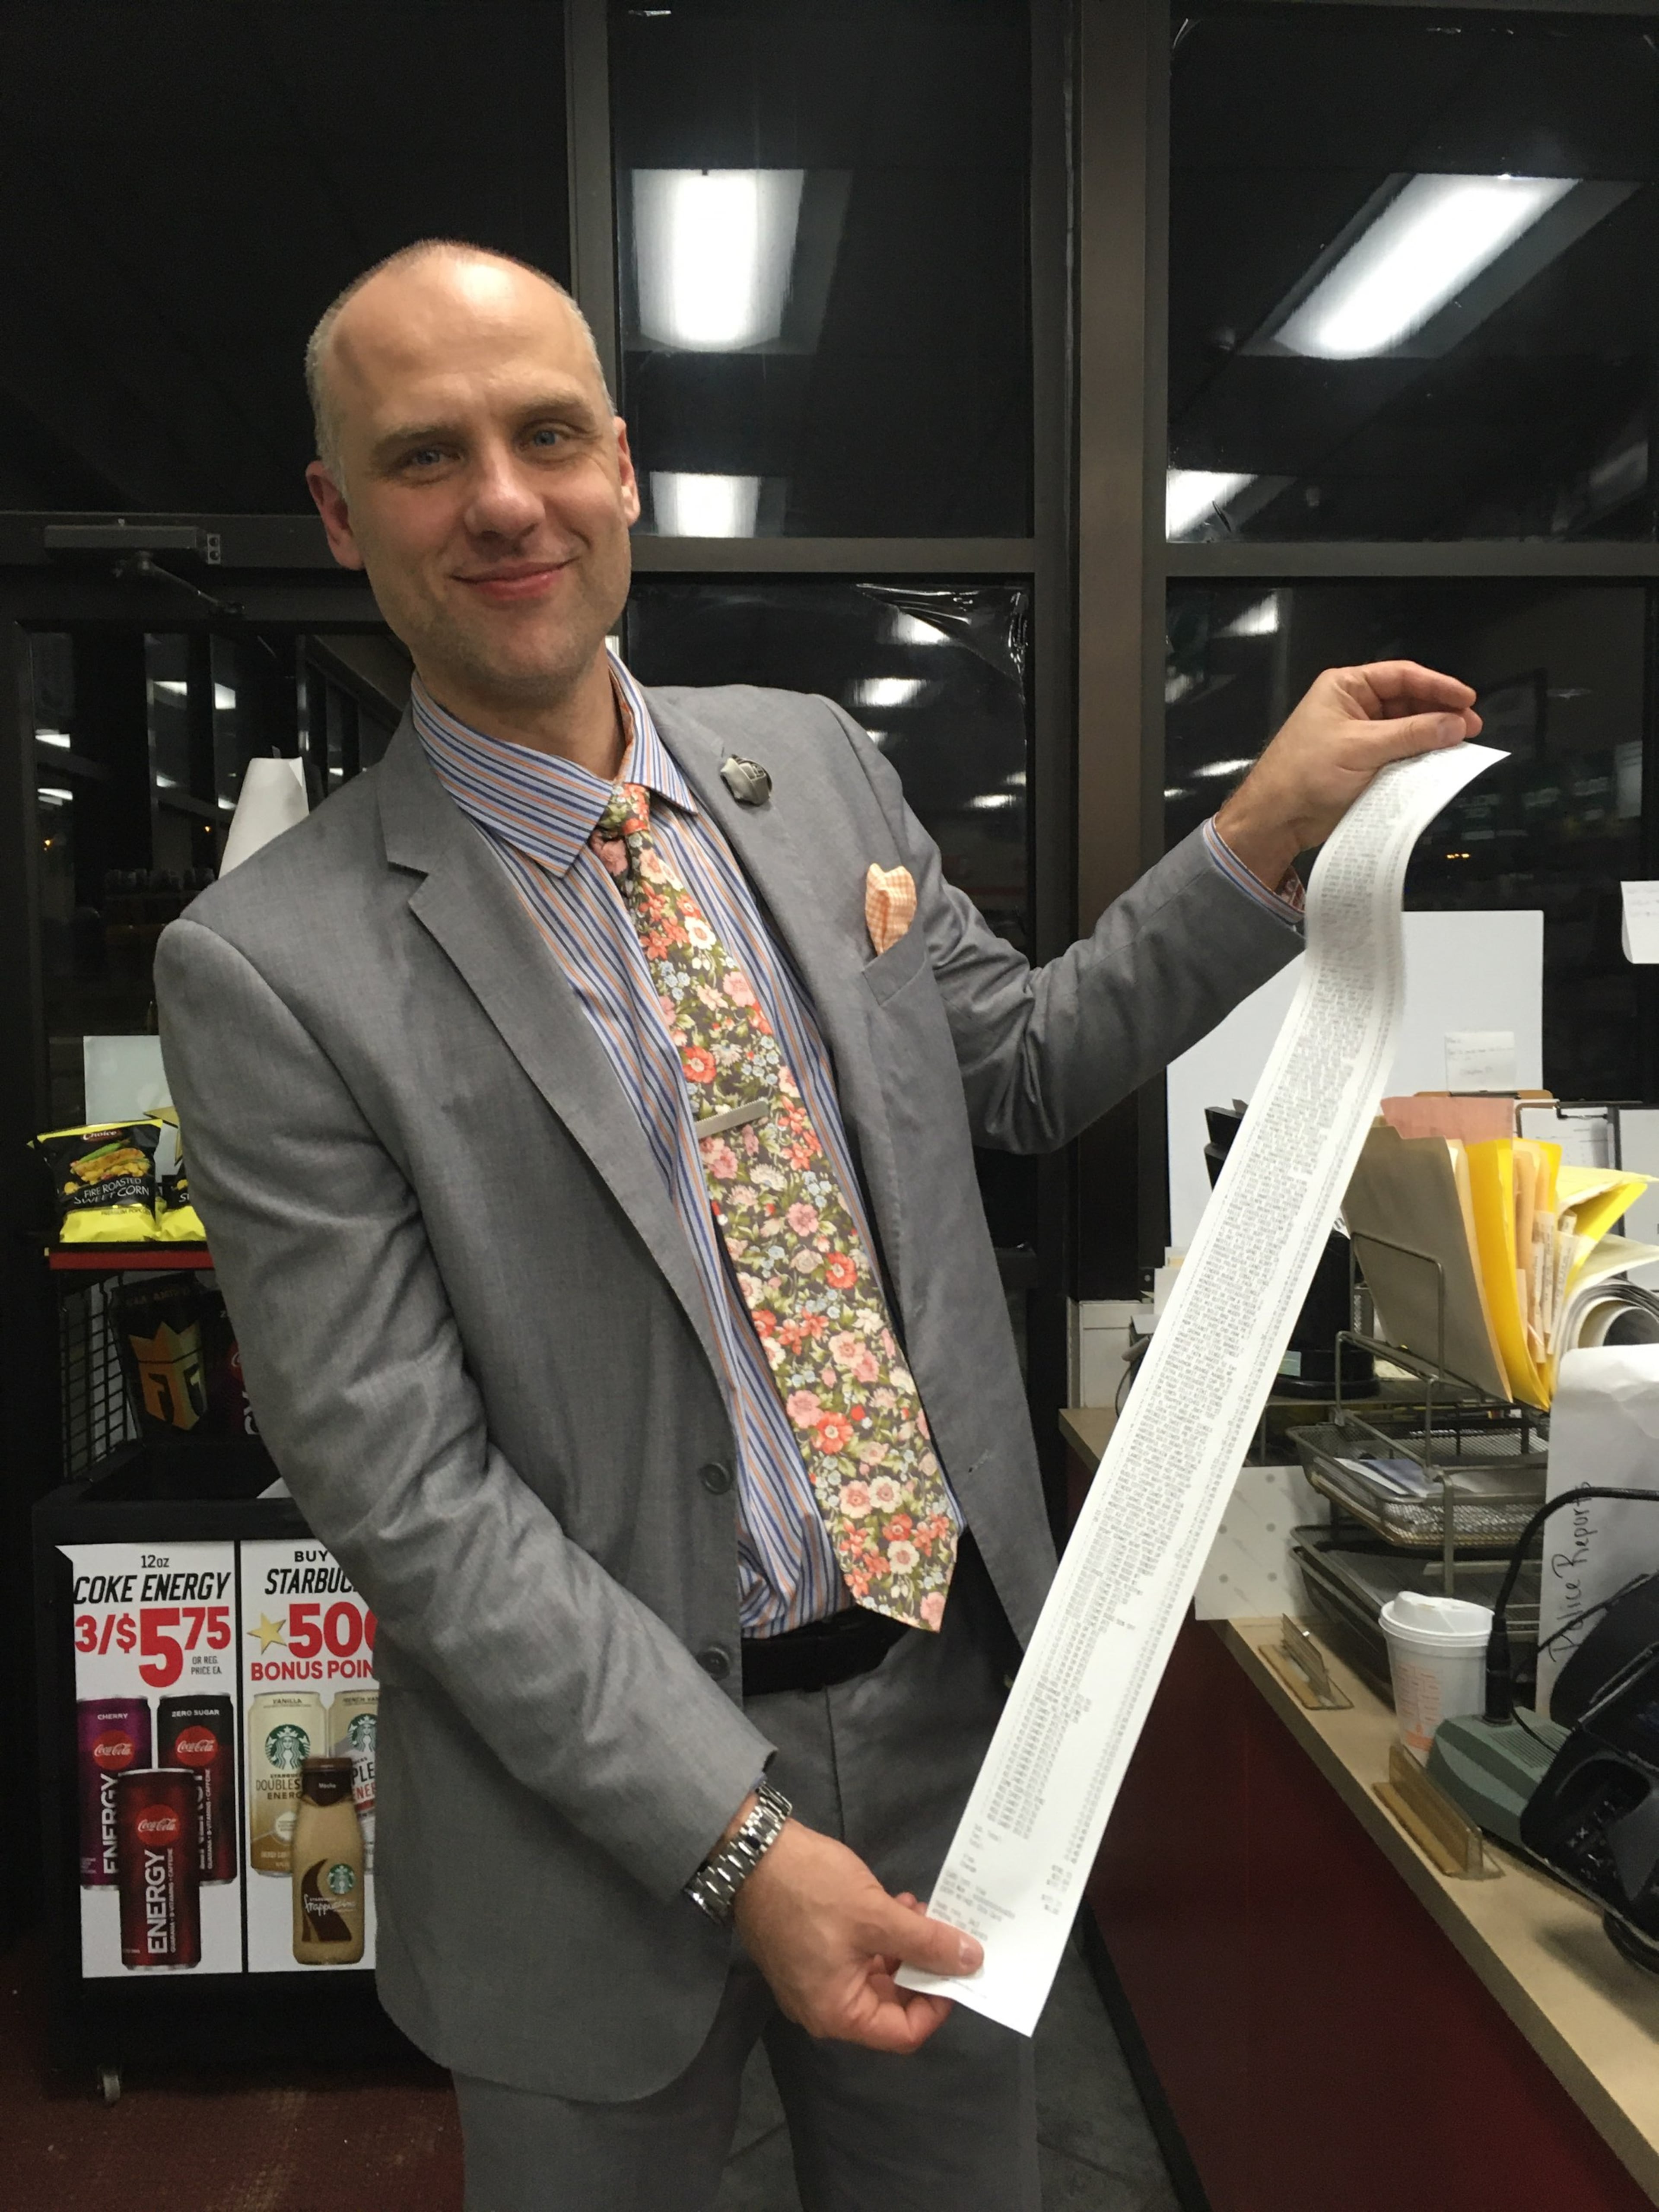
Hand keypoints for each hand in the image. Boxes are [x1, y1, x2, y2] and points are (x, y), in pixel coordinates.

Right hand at [732, 1813, 981, 2052]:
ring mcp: (815, 1979)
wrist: (751, 1852)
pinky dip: (882, 1937)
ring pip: (876, 1977)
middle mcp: (824, 2007)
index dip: (938, 2004)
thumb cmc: (811, 1890)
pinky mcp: (810, 1952)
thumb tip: (973, 1961)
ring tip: (917, 1909)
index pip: (903, 2033)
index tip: (958, 1966)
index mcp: (837, 2013)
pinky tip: (895, 1905)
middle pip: (890, 2005)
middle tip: (945, 1931)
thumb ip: (927, 1943)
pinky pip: (857, 1958)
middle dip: (923, 1968)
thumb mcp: (876, 1915)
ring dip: (905, 1947)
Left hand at [1213, 661, 1482, 891]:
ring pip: (1407, 728)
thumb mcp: (1360, 748)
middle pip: (1408, 701)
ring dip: (1433, 735)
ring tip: (1462, 744)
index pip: (1401, 676)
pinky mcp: (1364, 762)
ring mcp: (1360, 734)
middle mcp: (1354, 705)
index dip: (1437, 685)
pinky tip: (1440, 761)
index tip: (1467, 699)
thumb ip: (1410, 735)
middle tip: (1471, 727)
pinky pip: (1399, 752)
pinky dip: (1419, 756)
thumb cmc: (1304, 774)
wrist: (1276, 818)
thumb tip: (1454, 725)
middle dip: (1440, 712)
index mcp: (1346, 687)